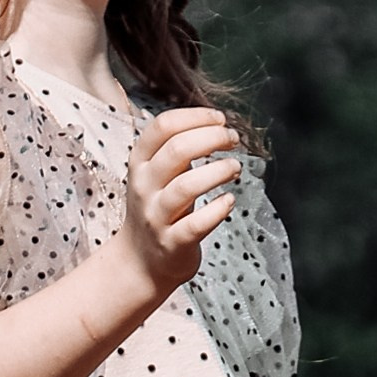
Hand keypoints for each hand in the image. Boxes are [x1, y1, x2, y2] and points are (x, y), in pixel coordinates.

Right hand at [119, 107, 240, 298]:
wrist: (141, 260)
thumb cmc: (159, 208)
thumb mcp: (157, 173)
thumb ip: (178, 149)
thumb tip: (215, 123)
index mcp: (140, 162)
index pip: (163, 126)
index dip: (196, 117)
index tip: (220, 119)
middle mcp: (145, 186)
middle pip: (177, 150)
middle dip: (212, 138)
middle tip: (233, 140)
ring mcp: (156, 215)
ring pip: (187, 186)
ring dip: (218, 171)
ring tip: (235, 168)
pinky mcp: (172, 242)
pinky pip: (197, 224)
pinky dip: (218, 209)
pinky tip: (230, 201)